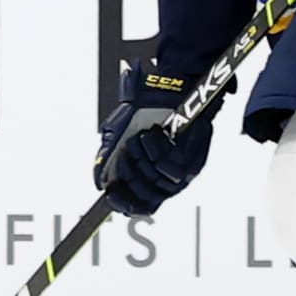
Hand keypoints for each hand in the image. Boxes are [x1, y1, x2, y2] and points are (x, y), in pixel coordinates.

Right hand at [93, 60, 215, 216]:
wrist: (171, 89)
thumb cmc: (146, 111)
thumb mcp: (119, 134)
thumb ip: (106, 159)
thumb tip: (99, 183)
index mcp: (149, 177)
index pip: (139, 206)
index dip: (124, 205)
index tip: (110, 196)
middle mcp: (167, 179)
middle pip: (146, 197)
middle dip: (128, 174)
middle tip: (124, 153)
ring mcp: (182, 172)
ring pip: (155, 181)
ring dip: (140, 159)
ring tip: (138, 138)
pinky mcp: (195, 161)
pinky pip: (171, 167)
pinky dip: (155, 150)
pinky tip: (151, 134)